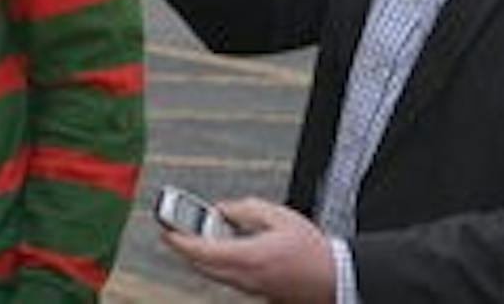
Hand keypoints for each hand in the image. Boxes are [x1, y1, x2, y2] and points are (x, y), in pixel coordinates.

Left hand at [163, 197, 334, 303]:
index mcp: (248, 256)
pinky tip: (223, 249)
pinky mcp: (258, 293)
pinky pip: (228, 279)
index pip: (200, 251)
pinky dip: (218, 264)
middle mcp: (245, 277)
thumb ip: (245, 209)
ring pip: (213, 274)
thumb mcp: (278, 216)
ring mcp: (251, 289)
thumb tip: (223, 211)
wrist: (337, 278)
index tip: (166, 229)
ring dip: (201, 256)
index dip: (179, 240)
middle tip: (175, 229)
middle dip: (185, 248)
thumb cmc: (312, 250)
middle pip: (201, 266)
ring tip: (199, 235)